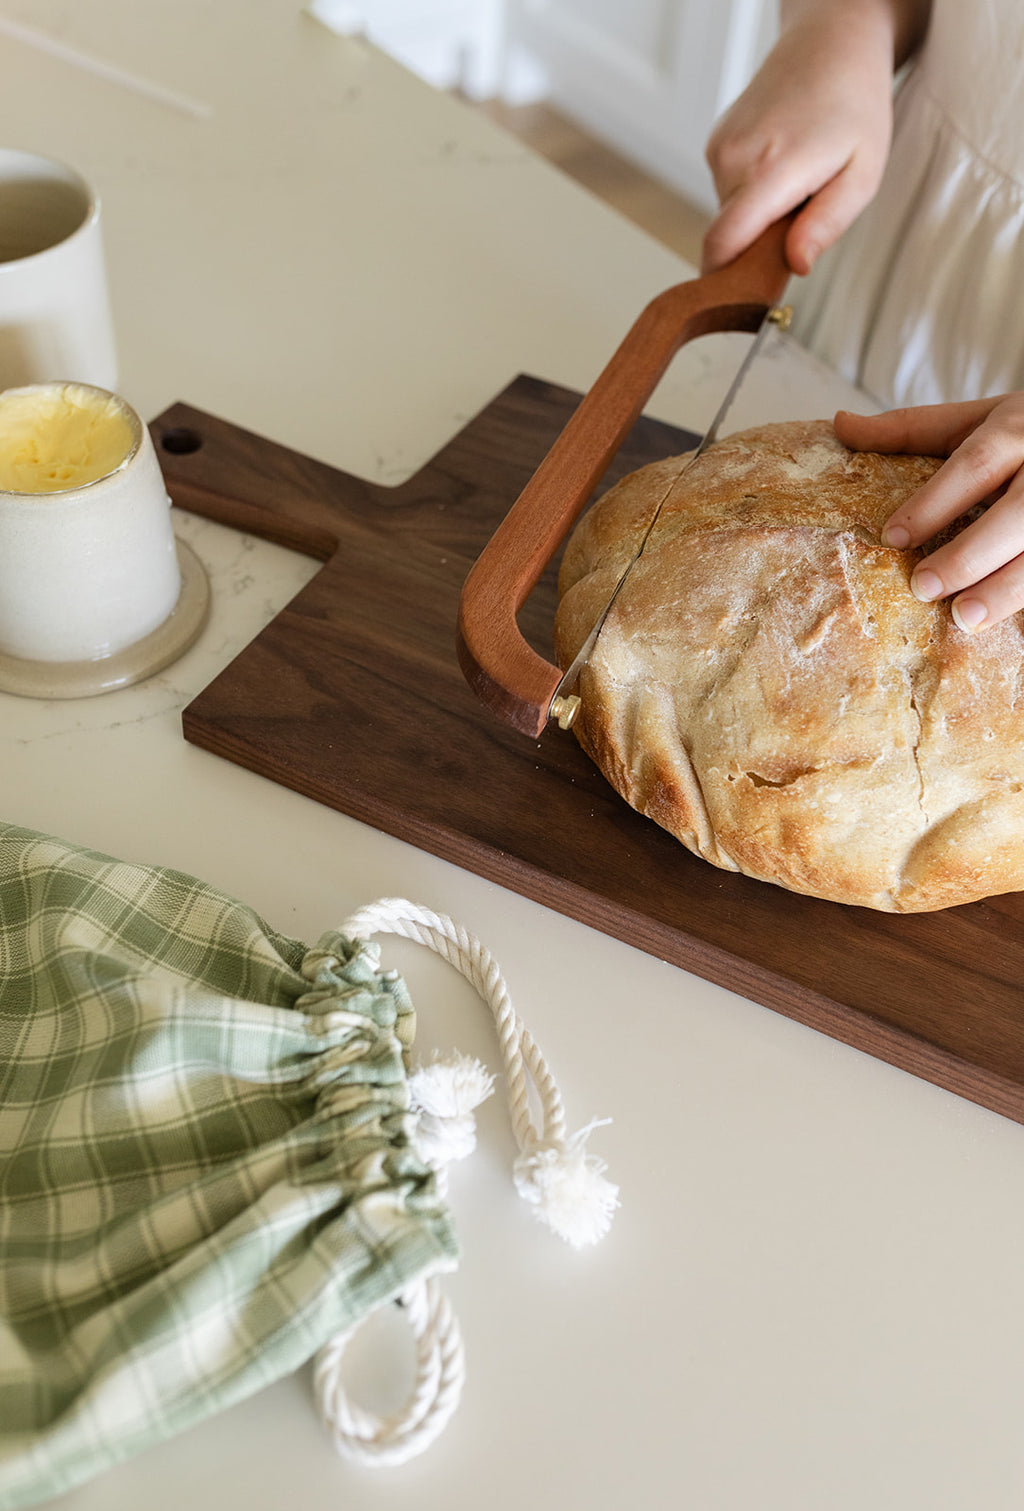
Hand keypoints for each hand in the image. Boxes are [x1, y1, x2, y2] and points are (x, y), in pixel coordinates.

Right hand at [702, 3, 899, 274]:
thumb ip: (827, 224)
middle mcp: (735, 159)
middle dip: (758, 243)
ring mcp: (720, 148)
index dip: (723, 279)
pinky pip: (728, 190)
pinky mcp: (715, 143)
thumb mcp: (863, 174)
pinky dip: (752, 192)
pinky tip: (781, 162)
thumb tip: (795, 265)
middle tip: (801, 218)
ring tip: (797, 181)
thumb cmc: (856, 106)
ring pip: (729, 214)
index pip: (722, 243)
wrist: (831, 42)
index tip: (738, 298)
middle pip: (729, 236)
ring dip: (759, 214)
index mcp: (771, 170)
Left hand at [835, 396, 1023, 632]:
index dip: (934, 502)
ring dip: (1006, 588)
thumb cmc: (1019, 431)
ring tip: (964, 618)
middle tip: (922, 587)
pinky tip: (1002, 623)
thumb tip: (840, 424)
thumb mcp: (973, 419)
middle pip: (1015, 513)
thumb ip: (909, 429)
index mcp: (1015, 429)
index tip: (893, 538)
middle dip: (969, 554)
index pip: (974, 465)